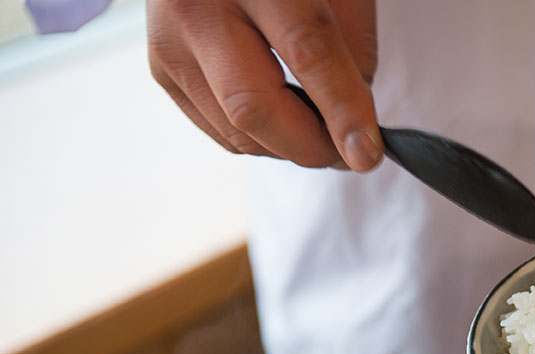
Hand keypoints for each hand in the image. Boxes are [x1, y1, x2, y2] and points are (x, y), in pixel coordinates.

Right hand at [147, 0, 382, 170]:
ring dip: (288, 145)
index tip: (366, 153)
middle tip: (349, 150)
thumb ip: (352, 51)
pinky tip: (284, 116)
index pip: (306, 49)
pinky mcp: (162, 69)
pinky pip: (220, 131)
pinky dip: (261, 138)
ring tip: (320, 127)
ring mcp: (170, 40)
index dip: (342, 109)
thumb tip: (353, 129)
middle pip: (252, 107)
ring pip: (235, 132)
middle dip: (310, 145)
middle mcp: (197, 4)